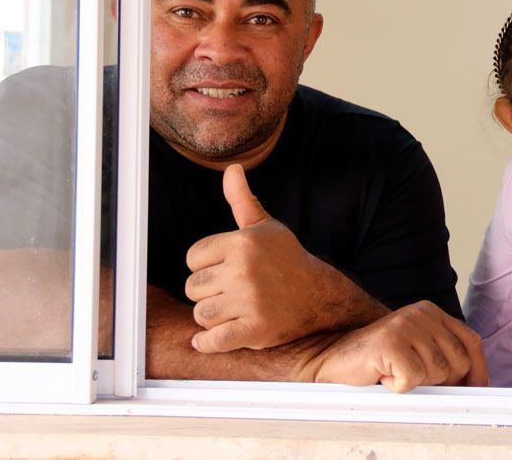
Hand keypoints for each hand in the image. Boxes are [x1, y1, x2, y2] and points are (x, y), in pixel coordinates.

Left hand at [184, 164, 345, 352]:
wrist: (318, 297)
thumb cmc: (287, 260)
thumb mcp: (266, 227)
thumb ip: (242, 200)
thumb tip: (232, 169)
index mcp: (242, 243)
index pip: (192, 258)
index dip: (207, 266)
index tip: (227, 269)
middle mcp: (244, 270)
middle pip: (193, 287)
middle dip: (209, 292)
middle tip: (234, 292)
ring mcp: (249, 302)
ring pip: (201, 314)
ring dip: (213, 317)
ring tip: (235, 310)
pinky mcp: (254, 330)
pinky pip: (213, 341)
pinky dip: (209, 343)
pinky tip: (216, 337)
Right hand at [306, 301, 487, 392]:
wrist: (330, 354)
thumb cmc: (375, 358)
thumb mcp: (415, 350)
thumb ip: (442, 356)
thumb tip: (474, 384)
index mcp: (431, 312)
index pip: (470, 340)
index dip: (477, 370)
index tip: (476, 389)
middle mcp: (422, 313)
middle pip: (459, 361)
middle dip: (442, 381)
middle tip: (412, 377)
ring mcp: (406, 325)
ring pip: (438, 373)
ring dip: (415, 383)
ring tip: (393, 372)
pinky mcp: (391, 342)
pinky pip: (413, 379)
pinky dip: (397, 387)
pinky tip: (383, 376)